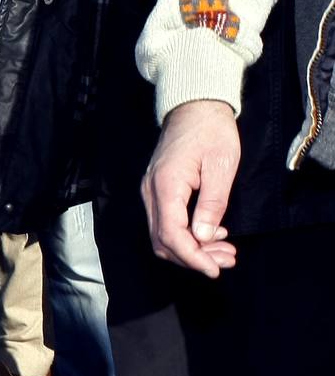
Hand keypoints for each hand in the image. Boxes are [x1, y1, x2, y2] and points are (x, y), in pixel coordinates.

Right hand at [141, 100, 239, 277]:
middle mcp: (151, 193)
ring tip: (223, 251)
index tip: (213, 269)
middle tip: (224, 262)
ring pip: (162, 235)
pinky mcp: (156, 192)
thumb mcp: (221, 165)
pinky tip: (210, 234)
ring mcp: (150, 193)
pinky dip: (185, 236)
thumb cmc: (211, 130)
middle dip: (193, 257)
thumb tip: (202, 236)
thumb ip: (211, 203)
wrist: (194, 105)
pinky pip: (165, 223)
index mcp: (166, 186)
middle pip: (163, 241)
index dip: (192, 257)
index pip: (171, 235)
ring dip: (190, 249)